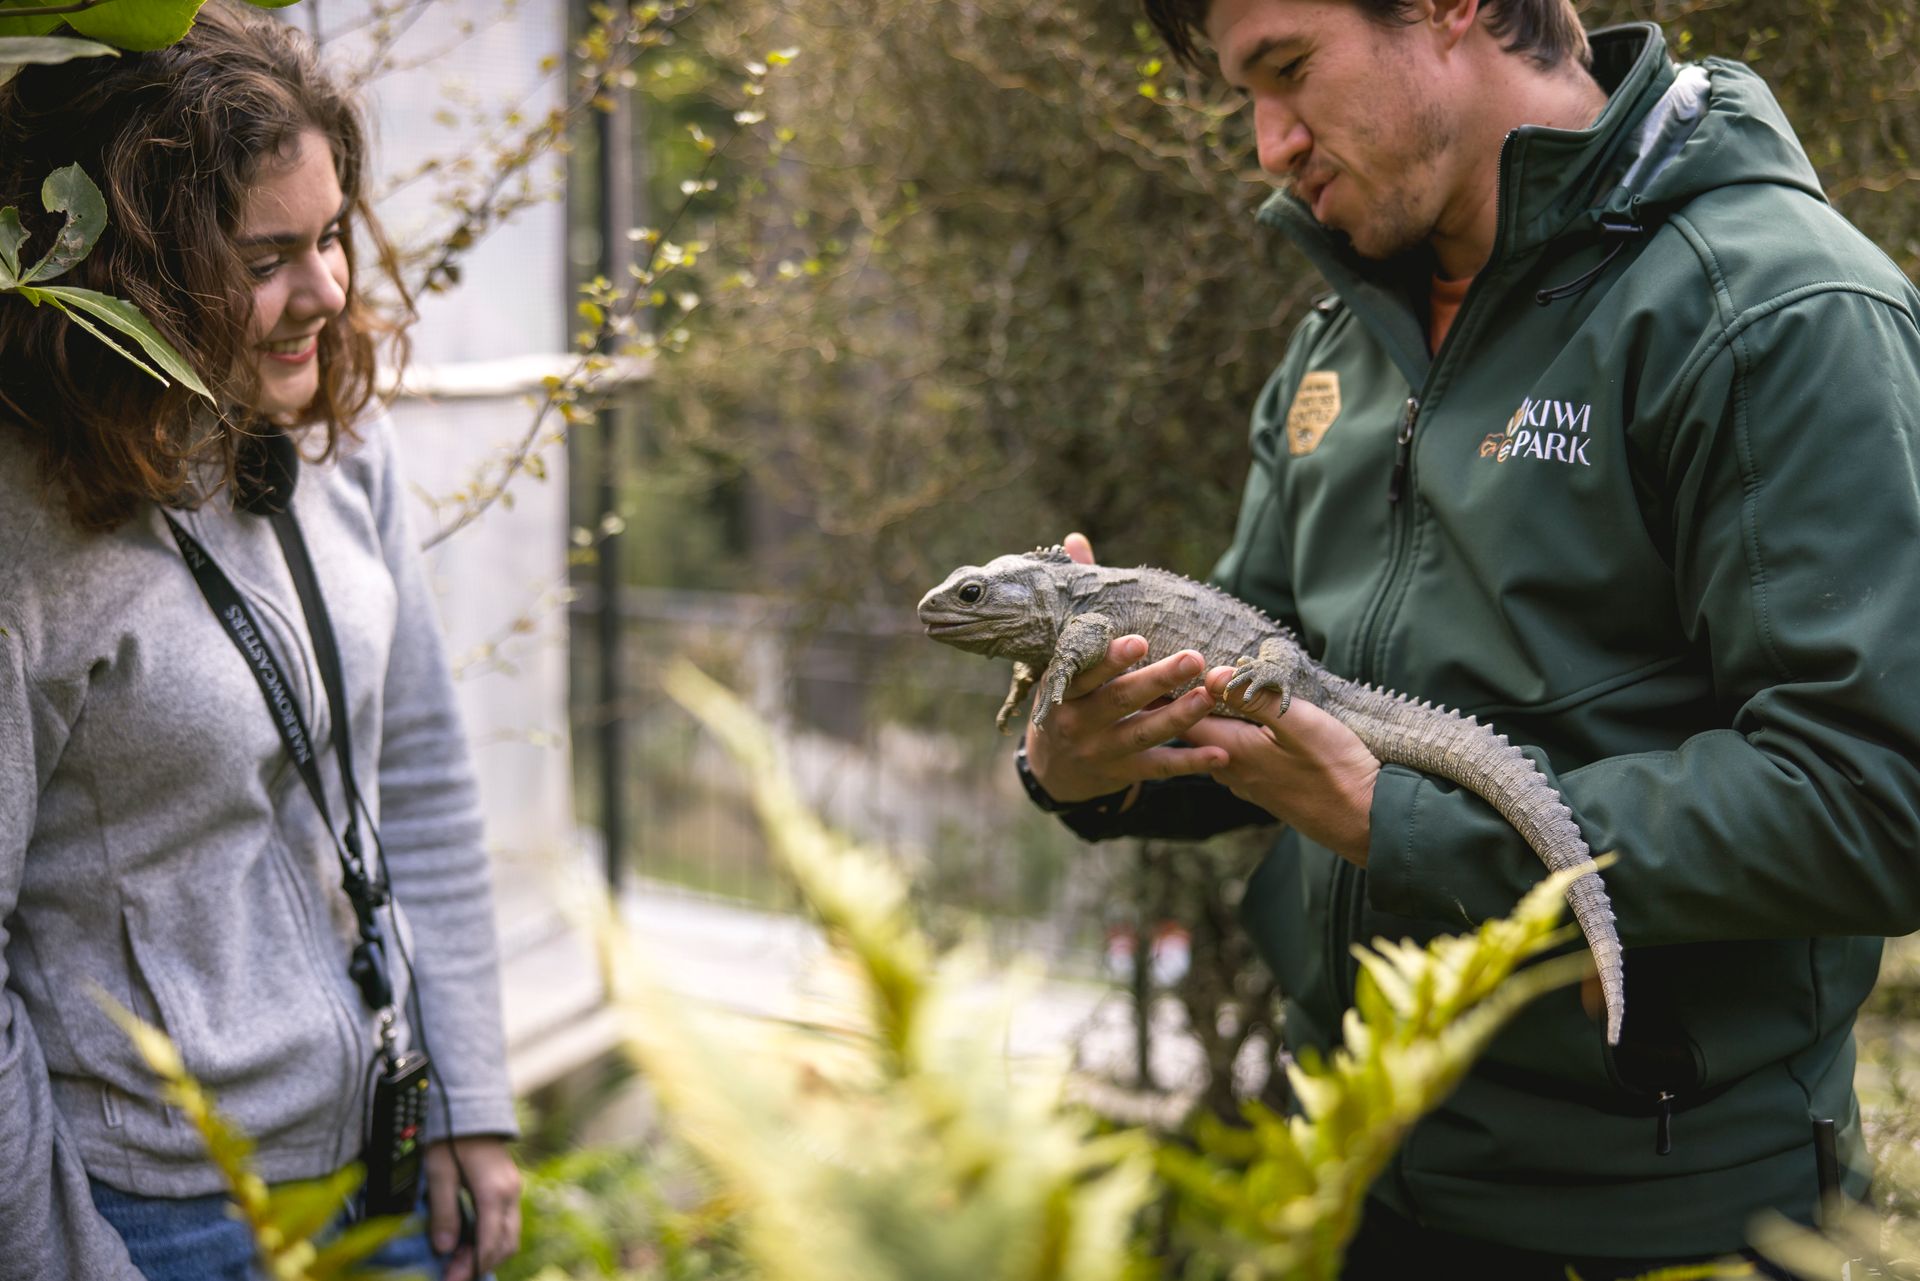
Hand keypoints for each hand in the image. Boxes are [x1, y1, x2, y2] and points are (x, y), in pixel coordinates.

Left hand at [425, 1136, 521, 1280]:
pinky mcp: (508, 1187)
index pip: (489, 1242)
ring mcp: (513, 1189)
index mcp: (495, 1190)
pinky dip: (490, 1239)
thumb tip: (444, 1248)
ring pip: (509, 1235)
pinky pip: (506, 1222)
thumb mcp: (438, 1171)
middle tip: (451, 1275)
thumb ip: (443, 1211)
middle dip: (480, 1264)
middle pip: (506, 1243)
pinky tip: (468, 1243)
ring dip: (487, 1253)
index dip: (471, 1267)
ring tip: (457, 1262)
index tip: (450, 1280)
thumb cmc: (449, 1135)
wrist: (468, 1103)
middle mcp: (511, 1192)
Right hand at [1022, 532, 1227, 804]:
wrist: (1056, 768)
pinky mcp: (1124, 773)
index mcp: (1062, 689)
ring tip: (1211, 696)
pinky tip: (1223, 751)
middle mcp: (1077, 723)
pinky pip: (1160, 768)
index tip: (1139, 640)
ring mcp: (1102, 751)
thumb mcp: (1060, 658)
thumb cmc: (1068, 696)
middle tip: (1194, 659)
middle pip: (1119, 700)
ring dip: (1180, 717)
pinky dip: (1192, 762)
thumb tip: (1075, 540)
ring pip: (1144, 734)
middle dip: (1157, 681)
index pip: (1084, 672)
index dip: (1110, 659)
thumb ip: (1077, 602)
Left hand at [1185, 665, 1380, 866]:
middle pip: (1194, 732)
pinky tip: (1244, 723)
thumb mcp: (1298, 723)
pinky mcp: (1265, 789)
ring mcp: (1248, 784)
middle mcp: (1231, 771)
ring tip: (1209, 692)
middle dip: (1187, 705)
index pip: (1182, 718)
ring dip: (1210, 720)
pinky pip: (1235, 758)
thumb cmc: (1335, 769)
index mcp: (1232, 751)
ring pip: (1215, 746)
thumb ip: (1254, 698)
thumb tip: (1212, 675)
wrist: (1364, 821)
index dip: (1172, 692)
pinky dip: (1231, 736)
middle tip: (1180, 674)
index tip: (1168, 666)